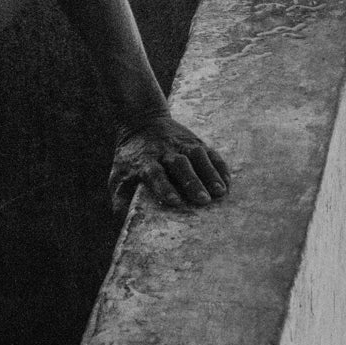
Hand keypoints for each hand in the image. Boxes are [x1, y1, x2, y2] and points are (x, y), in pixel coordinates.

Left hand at [110, 113, 228, 211]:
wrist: (142, 122)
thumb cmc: (131, 159)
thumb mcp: (118, 176)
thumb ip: (120, 199)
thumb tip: (124, 223)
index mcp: (145, 161)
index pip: (155, 173)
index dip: (164, 187)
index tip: (174, 201)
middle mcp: (165, 152)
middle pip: (180, 165)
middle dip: (192, 182)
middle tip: (203, 200)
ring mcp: (183, 145)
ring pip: (198, 157)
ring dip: (210, 174)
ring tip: (220, 192)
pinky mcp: (196, 142)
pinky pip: (211, 153)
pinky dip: (220, 167)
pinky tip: (227, 183)